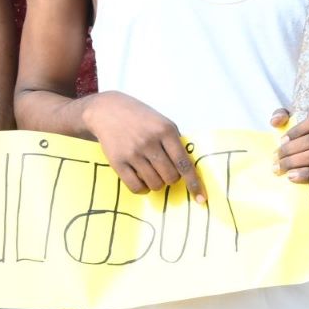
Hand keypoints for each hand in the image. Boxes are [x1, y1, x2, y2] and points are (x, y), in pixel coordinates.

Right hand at [85, 92, 204, 197]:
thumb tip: (187, 168)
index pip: (184, 163)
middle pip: (170, 177)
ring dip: (157, 184)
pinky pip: (136, 187)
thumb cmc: (140, 118)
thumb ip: (174, 142)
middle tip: (165, 170)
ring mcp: (133, 153)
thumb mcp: (162, 122)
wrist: (107, 111)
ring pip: (155, 184)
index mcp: (165, 130)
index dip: (194, 182)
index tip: (201, 198)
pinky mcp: (118, 162)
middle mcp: (150, 142)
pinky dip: (143, 189)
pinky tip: (142, 180)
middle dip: (171, 179)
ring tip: (152, 172)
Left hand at [276, 107, 308, 194]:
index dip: (296, 130)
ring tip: (279, 168)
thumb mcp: (296, 128)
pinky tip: (291, 176)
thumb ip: (283, 116)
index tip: (282, 140)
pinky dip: (303, 174)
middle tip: (276, 158)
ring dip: (292, 162)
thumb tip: (275, 121)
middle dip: (289, 149)